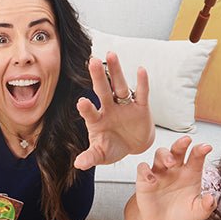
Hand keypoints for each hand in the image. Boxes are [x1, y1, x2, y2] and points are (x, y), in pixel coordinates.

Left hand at [73, 52, 154, 169]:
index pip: (90, 112)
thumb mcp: (102, 155)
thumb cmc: (113, 148)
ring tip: (110, 54)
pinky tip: (141, 70)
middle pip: (102, 90)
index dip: (86, 108)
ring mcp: (124, 106)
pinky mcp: (140, 107)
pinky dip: (142, 82)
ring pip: (120, 86)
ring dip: (116, 71)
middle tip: (91, 61)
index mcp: (97, 120)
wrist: (134, 145)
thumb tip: (78, 164)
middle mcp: (109, 108)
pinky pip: (141, 93)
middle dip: (97, 77)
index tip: (81, 102)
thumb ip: (91, 157)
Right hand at [134, 135, 216, 219]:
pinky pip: (143, 169)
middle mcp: (175, 169)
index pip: (196, 157)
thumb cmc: (180, 213)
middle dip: (181, 144)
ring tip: (170, 162)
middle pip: (177, 150)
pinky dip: (145, 171)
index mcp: (190, 173)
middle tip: (186, 141)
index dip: (201, 150)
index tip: (206, 147)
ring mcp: (160, 172)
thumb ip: (205, 206)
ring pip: (160, 154)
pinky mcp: (145, 180)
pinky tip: (151, 178)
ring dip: (165, 154)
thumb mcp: (197, 213)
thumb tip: (211, 199)